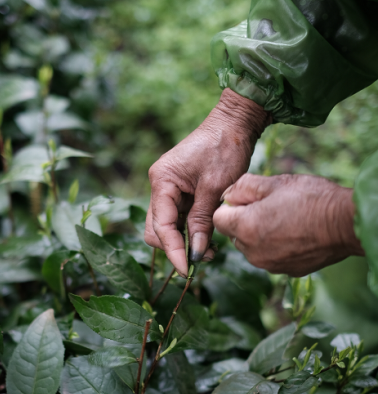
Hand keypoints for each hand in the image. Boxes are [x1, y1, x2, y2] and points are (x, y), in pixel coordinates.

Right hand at [145, 89, 270, 276]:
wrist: (234, 123)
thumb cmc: (225, 148)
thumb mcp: (215, 187)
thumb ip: (202, 221)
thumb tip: (197, 254)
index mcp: (162, 181)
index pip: (161, 226)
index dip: (173, 251)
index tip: (189, 270)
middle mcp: (160, 186)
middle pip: (157, 229)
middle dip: (176, 248)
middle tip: (204, 259)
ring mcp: (169, 189)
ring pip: (168, 226)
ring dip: (185, 241)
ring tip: (212, 249)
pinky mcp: (181, 191)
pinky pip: (180, 218)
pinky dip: (192, 230)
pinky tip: (210, 236)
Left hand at [213, 173, 364, 276]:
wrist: (346, 223)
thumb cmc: (311, 198)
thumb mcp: (274, 182)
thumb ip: (242, 187)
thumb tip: (228, 195)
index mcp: (245, 227)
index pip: (218, 218)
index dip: (231, 206)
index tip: (250, 199)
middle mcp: (252, 252)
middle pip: (233, 234)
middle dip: (244, 221)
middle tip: (270, 207)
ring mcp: (269, 264)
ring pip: (251, 247)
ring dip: (259, 234)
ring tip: (285, 219)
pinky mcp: (285, 271)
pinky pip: (269, 257)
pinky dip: (275, 246)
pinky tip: (294, 233)